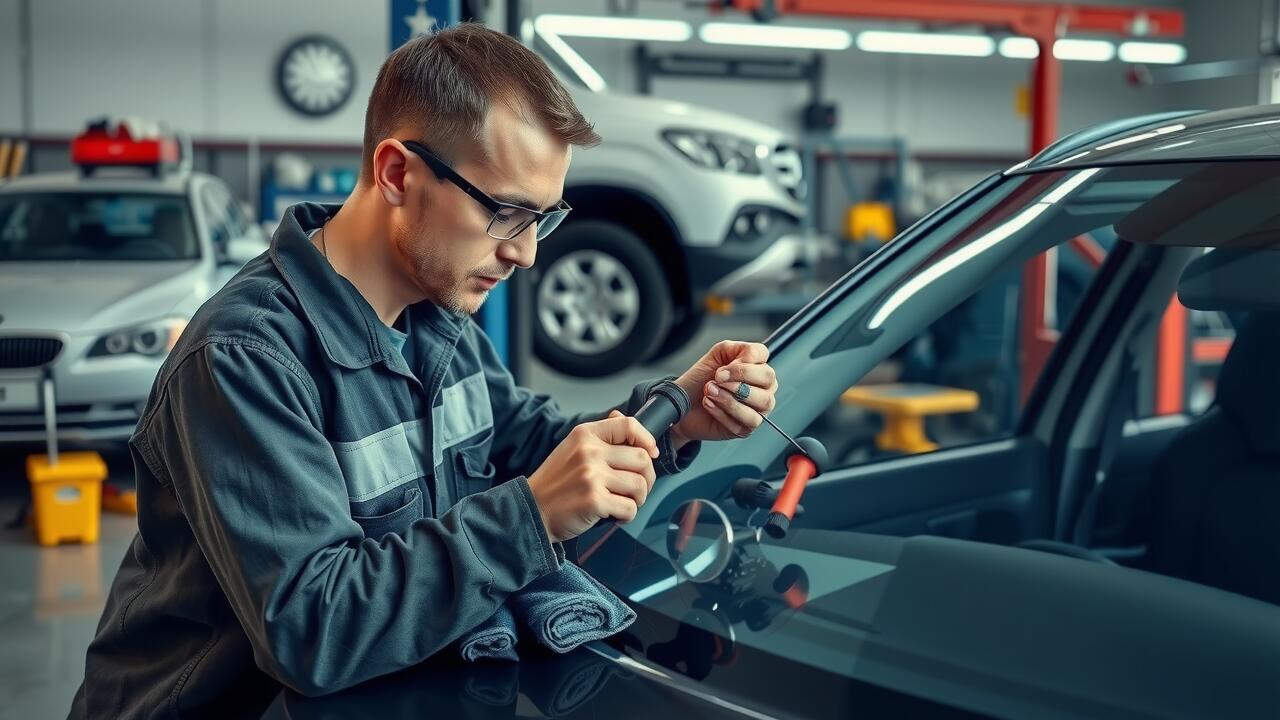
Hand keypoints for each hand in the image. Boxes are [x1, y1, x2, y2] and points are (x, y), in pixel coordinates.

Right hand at [527, 411, 658, 542]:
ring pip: (639, 486)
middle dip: (647, 478)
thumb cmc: (556, 483)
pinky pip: (629, 508)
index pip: (628, 425)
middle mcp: (589, 451)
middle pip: (642, 459)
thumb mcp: (573, 449)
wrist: (531, 510)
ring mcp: (591, 476)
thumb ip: (600, 436)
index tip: (651, 453)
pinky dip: (626, 516)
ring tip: (622, 502)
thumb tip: (621, 417)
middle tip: (635, 489)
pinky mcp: (594, 500)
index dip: (647, 439)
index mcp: (585, 434)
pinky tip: (613, 515)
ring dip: (637, 500)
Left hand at [671, 340, 776, 444]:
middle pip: (768, 378)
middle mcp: (763, 387)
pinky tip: (710, 405)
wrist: (683, 404)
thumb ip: (736, 349)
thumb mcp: (715, 355)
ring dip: (730, 397)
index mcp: (756, 366)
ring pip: (761, 402)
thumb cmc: (700, 380)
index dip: (742, 361)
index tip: (722, 369)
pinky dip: (723, 413)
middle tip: (717, 379)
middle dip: (739, 378)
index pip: (762, 355)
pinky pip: (746, 421)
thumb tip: (747, 361)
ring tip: (710, 392)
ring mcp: (757, 409)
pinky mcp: (747, 428)